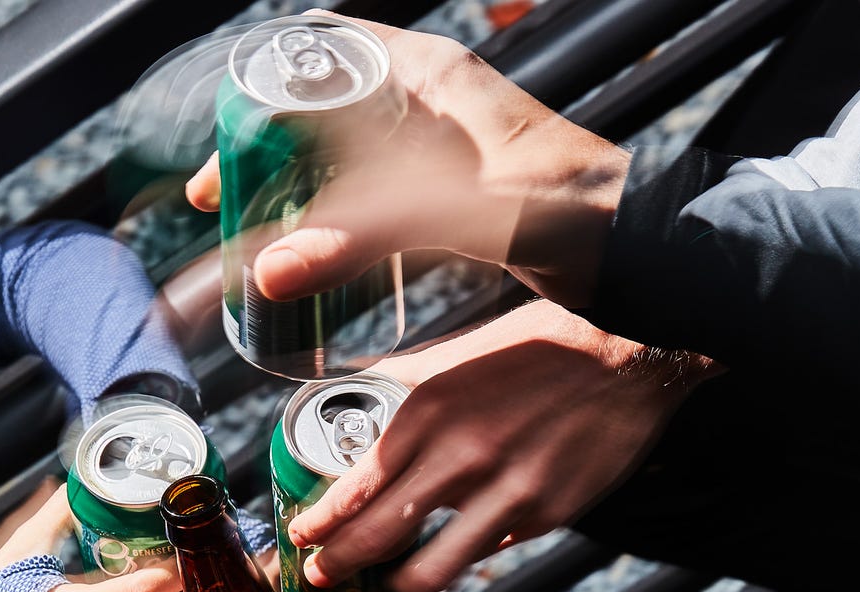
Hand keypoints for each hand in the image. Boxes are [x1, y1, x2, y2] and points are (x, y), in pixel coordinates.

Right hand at [186, 14, 628, 307]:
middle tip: (227, 209)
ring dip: (297, 196)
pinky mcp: (449, 198)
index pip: (317, 55)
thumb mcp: (462, 214)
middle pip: (318, 111)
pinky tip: (321, 259)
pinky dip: (335, 225)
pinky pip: (370, 200)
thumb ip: (367, 235)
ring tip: (261, 241)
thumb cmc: (576, 210)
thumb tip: (271, 267)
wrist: (639, 250)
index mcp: (429, 78)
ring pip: (342, 160)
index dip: (256, 97)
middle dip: (265, 156)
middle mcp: (428, 105)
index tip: (220, 156)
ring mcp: (437, 153)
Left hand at [288, 301, 721, 591]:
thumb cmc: (539, 347)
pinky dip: (462, 558)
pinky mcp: (543, 516)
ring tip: (387, 581)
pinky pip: (485, 554)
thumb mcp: (459, 354)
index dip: (321, 525)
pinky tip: (452, 551)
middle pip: (377, 536)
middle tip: (322, 576)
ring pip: (429, 570)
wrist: (630, 354)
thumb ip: (405, 382)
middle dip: (338, 566)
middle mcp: (460, 456)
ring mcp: (504, 493)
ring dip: (398, 583)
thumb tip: (358, 390)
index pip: (354, 488)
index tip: (303, 539)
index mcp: (428, 411)